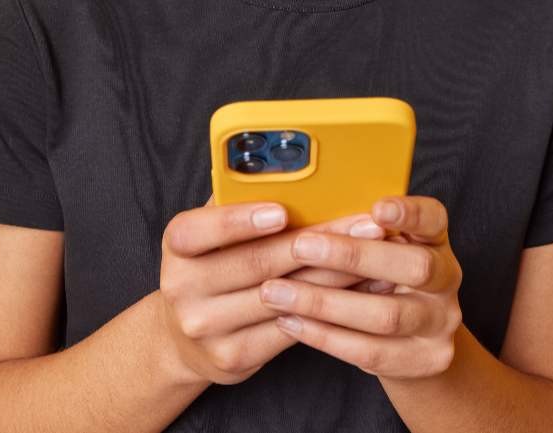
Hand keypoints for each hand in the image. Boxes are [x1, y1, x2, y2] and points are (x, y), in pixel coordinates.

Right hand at [157, 201, 382, 384]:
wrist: (186, 340)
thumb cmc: (213, 270)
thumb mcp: (211, 237)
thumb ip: (237, 204)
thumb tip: (286, 170)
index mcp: (177, 248)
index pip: (197, 230)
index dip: (239, 220)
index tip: (282, 211)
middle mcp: (182, 288)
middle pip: (256, 263)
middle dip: (317, 241)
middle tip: (364, 225)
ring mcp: (206, 326)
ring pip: (282, 297)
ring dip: (336, 275)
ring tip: (375, 256)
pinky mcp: (232, 356)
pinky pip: (291, 330)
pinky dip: (331, 309)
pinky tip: (362, 290)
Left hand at [259, 196, 463, 378]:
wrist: (414, 344)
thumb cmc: (379, 282)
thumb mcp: (378, 252)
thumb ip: (354, 235)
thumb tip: (295, 212)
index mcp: (435, 241)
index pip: (433, 219)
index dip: (410, 214)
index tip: (377, 209)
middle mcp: (447, 279)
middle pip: (413, 267)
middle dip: (354, 257)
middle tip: (300, 247)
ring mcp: (441, 323)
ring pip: (387, 315)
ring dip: (324, 303)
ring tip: (275, 292)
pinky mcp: (427, 360)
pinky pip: (371, 351)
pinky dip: (325, 337)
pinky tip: (289, 322)